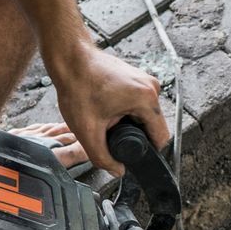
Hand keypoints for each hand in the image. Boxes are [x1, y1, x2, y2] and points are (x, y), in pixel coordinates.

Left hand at [47, 40, 168, 175]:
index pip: (161, 137)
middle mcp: (151, 87)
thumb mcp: (88, 131)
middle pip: (152, 126)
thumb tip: (117, 171)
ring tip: (105, 116)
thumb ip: (103, 157)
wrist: (70, 58)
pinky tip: (106, 107)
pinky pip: (138, 102)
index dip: (146, 151)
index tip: (128, 152)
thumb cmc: (77, 85)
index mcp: (146, 99)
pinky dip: (125, 109)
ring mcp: (145, 79)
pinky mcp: (137, 77)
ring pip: (144, 114)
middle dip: (133, 134)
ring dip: (128, 121)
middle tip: (108, 131)